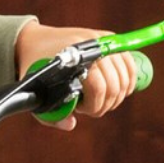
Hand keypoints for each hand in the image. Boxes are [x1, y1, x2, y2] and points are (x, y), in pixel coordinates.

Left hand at [15, 22, 137, 131]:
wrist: (34, 41)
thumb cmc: (34, 69)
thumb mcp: (36, 94)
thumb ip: (51, 115)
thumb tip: (72, 125)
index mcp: (73, 58)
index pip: (98, 87)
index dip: (94, 106)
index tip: (82, 110)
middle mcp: (90, 45)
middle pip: (114, 84)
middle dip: (106, 104)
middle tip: (92, 109)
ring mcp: (101, 39)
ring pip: (125, 75)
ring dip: (117, 95)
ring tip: (101, 100)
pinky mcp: (108, 38)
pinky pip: (129, 62)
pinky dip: (129, 80)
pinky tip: (120, 91)